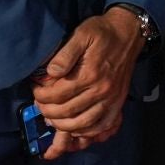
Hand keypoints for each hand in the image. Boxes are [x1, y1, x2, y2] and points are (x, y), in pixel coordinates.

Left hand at [29, 10, 144, 155]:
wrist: (128, 33)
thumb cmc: (101, 33)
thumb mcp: (81, 34)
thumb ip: (64, 54)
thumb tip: (50, 73)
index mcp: (90, 74)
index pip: (58, 95)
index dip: (41, 96)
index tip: (35, 90)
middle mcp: (101, 91)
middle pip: (68, 113)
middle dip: (48, 112)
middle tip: (40, 105)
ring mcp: (111, 99)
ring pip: (83, 124)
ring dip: (64, 126)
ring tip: (53, 118)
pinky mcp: (118, 102)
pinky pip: (102, 126)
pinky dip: (88, 132)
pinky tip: (76, 128)